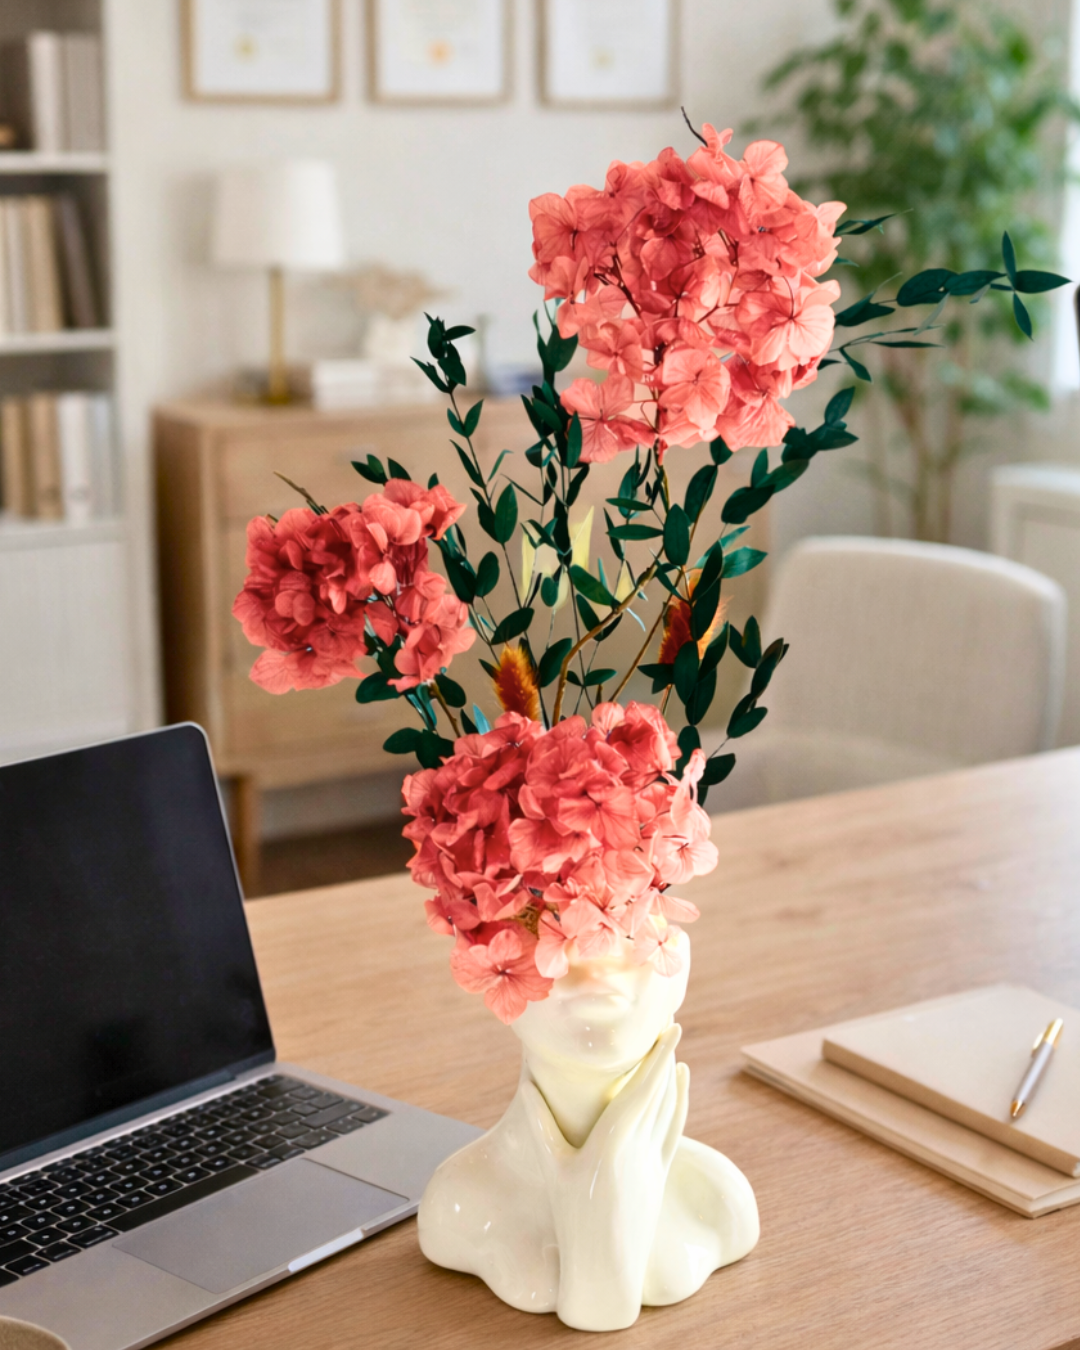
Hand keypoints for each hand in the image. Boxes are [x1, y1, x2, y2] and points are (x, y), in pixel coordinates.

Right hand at [520, 1024, 688, 1330]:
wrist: (605, 1269)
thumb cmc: (571, 1218)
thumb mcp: (552, 1169)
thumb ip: (540, 1124)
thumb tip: (527, 1085)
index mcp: (611, 1142)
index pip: (642, 1089)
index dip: (658, 1056)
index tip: (670, 1029)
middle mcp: (638, 1149)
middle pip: (659, 1092)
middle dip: (666, 1057)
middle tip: (670, 1025)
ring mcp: (653, 1162)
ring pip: (670, 1109)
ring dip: (673, 1078)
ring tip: (673, 1049)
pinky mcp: (660, 1175)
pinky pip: (675, 1129)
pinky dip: (679, 1103)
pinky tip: (681, 1084)